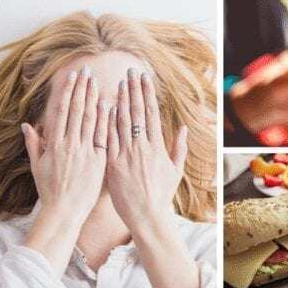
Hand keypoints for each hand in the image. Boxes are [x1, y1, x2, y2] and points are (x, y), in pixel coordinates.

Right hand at [22, 67, 107, 217]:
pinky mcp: (98, 162)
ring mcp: (85, 153)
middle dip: (82, 89)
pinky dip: (107, 121)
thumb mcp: (38, 166)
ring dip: (94, 98)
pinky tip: (110, 105)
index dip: (67, 92)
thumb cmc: (50, 191)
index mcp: (54, 144)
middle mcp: (69, 145)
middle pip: (77, 111)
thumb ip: (34, 144)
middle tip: (87, 70)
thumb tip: (26, 125)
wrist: (64, 212)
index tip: (71, 77)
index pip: (62, 111)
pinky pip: (103, 137)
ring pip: (91, 120)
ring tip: (98, 81)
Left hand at [105, 68, 186, 228]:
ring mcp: (127, 156)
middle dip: (133, 90)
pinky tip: (104, 108)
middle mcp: (142, 148)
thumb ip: (179, 148)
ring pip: (122, 123)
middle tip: (130, 71)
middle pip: (137, 113)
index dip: (147, 94)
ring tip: (118, 83)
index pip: (151, 114)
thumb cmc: (161, 196)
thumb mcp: (175, 171)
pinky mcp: (113, 165)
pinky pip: (109, 140)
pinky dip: (106, 123)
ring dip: (120, 101)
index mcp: (157, 148)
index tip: (144, 78)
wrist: (147, 216)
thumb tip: (183, 128)